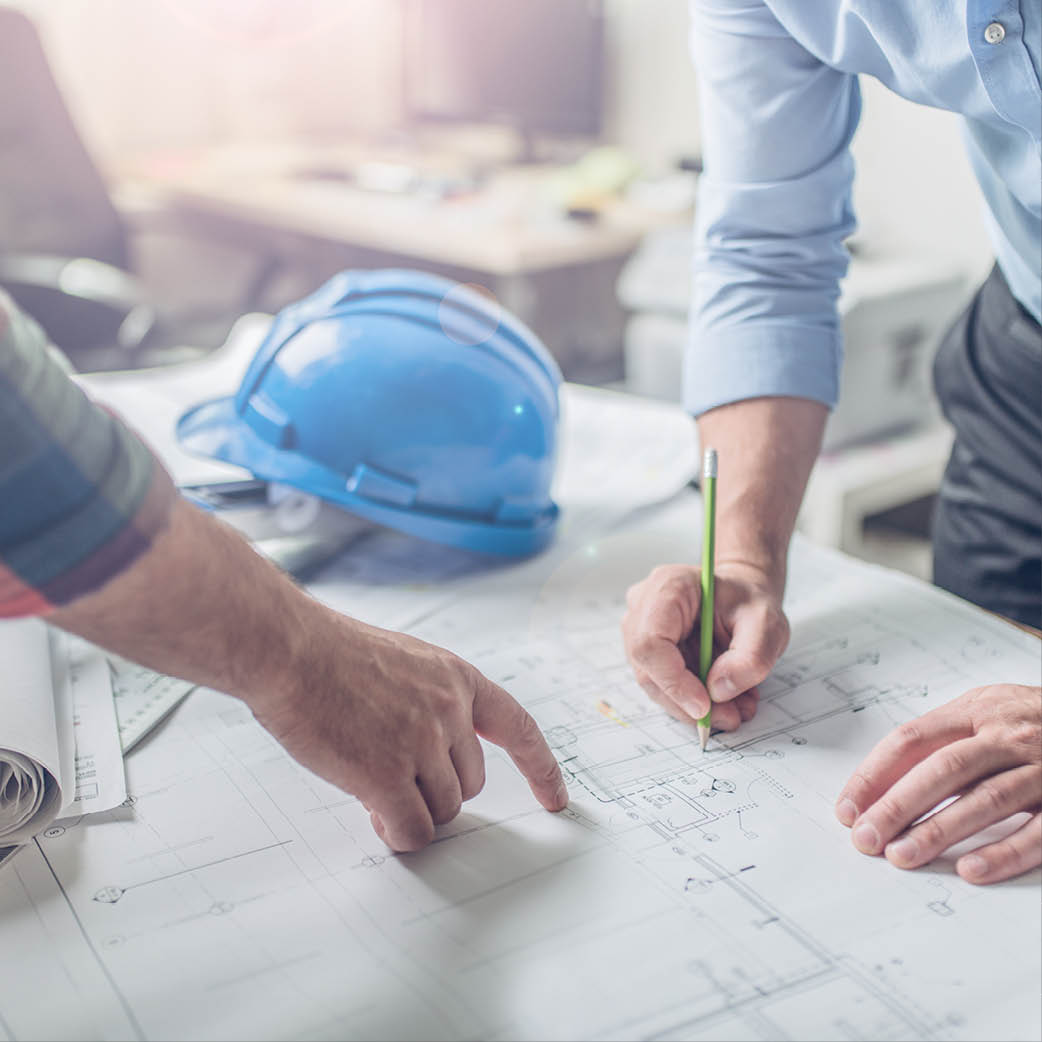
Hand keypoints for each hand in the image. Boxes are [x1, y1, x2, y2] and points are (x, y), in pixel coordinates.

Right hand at [250, 615, 568, 852]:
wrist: (287, 649)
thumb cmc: (330, 654)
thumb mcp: (402, 662)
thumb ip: (429, 704)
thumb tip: (432, 766)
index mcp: (456, 678)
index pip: (518, 727)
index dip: (540, 768)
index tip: (556, 799)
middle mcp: (449, 709)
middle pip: (470, 783)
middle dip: (436, 789)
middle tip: (392, 776)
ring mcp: (421, 742)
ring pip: (443, 810)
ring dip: (411, 810)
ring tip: (369, 784)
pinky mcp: (386, 774)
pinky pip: (413, 831)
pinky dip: (398, 834)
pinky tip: (374, 815)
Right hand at [621, 561, 789, 731]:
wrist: (742, 598)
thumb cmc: (749, 603)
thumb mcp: (767, 624)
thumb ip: (751, 657)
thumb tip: (718, 691)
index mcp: (668, 586)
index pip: (651, 641)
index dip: (673, 680)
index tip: (705, 706)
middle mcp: (644, 606)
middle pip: (648, 667)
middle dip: (686, 702)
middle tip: (728, 717)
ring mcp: (640, 629)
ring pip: (653, 682)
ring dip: (692, 705)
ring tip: (734, 709)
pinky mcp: (648, 651)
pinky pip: (662, 684)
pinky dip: (692, 700)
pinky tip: (723, 701)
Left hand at [836, 683, 1041, 883]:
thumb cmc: (1037, 721)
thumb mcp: (988, 712)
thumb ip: (942, 737)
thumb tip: (880, 780)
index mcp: (977, 711)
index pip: (911, 740)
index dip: (875, 774)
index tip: (847, 808)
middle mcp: (1008, 736)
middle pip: (941, 770)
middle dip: (896, 806)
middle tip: (865, 838)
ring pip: (985, 799)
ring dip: (939, 831)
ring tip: (901, 857)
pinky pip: (1039, 832)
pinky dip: (1004, 851)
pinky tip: (971, 869)